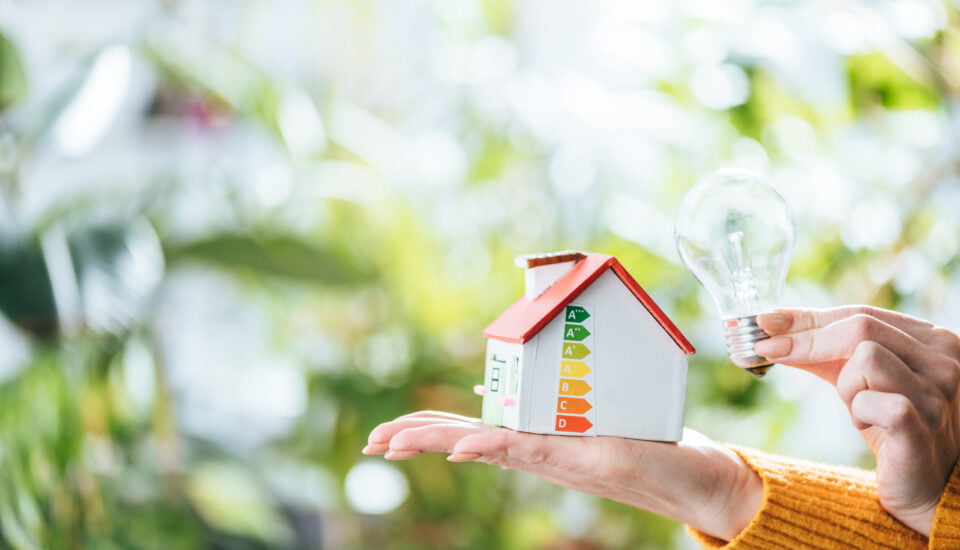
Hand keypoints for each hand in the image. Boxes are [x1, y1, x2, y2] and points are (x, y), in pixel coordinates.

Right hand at [362, 411, 762, 540]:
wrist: (702, 479)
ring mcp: (557, 454)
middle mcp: (540, 449)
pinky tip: (462, 447)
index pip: (472, 428)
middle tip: (372, 443)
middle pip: (466, 438)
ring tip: (392, 443)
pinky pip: (526, 449)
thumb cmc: (651, 444)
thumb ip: (547, 402)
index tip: (388, 433)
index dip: (429, 428)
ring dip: (437, 442)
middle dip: (417, 438)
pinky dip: (491, 446)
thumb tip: (493, 387)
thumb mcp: (594, 413)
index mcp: (537, 438)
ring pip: (486, 444)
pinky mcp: (582, 456)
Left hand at [756, 306, 959, 535]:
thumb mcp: (856, 379)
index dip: (810, 317)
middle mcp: (944, 360)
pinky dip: (858, 411)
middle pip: (860, 327)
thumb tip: (772, 325)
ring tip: (858, 408)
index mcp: (932, 340)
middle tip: (771, 350)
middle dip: (807, 340)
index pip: (862, 314)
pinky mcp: (921, 426)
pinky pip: (869, 400)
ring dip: (846, 385)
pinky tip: (868, 425)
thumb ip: (823, 351)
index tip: (767, 321)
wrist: (923, 484)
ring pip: (865, 358)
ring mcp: (937, 393)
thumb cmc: (890, 425)